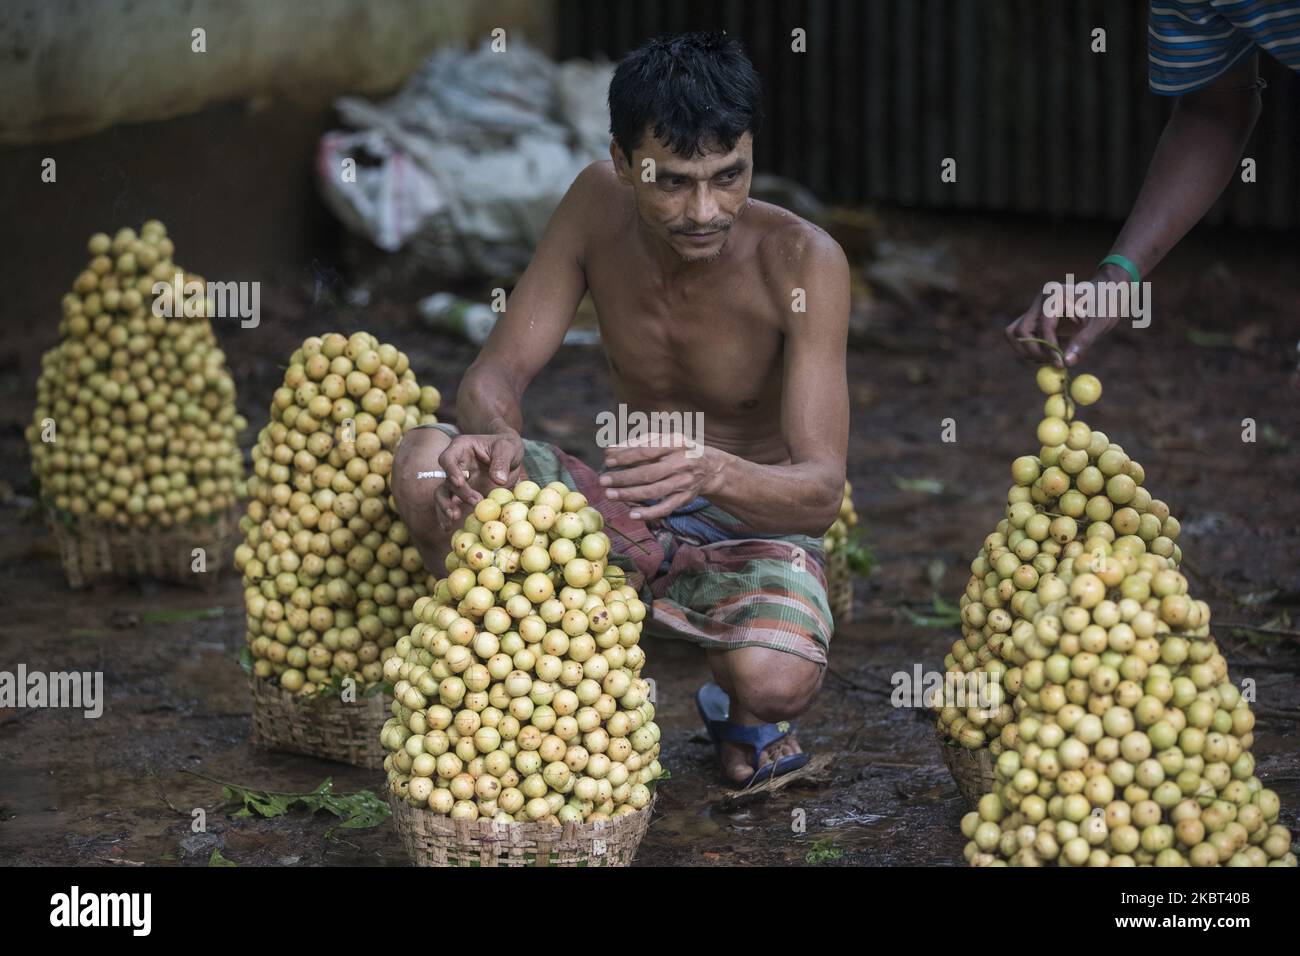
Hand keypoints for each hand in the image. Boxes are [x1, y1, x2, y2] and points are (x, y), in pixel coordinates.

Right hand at [433, 431, 523, 529]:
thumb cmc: (506, 446)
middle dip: (458, 493)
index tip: (460, 482)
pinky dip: (447, 516)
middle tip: (475, 502)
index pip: (448, 458)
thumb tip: (499, 480)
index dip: (451, 470)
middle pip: (447, 480)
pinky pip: (450, 505)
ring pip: (443, 494)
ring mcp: (457, 481)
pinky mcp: (461, 495)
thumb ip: (502, 461)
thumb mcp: (508, 448)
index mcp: (461, 448)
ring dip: (446, 507)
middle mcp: (455, 465)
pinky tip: (448, 527)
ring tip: (453, 518)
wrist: (508, 456)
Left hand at [599, 432, 726, 521]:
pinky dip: (649, 513)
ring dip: (630, 495)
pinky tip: (632, 514)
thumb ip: (637, 443)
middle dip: (623, 478)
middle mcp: (681, 463)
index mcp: (675, 443)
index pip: (646, 451)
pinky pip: (666, 508)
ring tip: (610, 495)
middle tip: (603, 481)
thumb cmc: (678, 450)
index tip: (608, 461)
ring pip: (654, 491)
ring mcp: (683, 482)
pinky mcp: (684, 498)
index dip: (626, 456)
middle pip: (648, 473)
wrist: (710, 467)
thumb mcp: (664, 439)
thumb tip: (609, 450)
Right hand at [1005, 267, 1126, 366]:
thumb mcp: (1099, 323)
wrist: (1106, 293)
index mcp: (1055, 296)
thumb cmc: (1106, 304)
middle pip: (1020, 332)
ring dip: (1028, 351)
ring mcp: (1035, 309)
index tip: (1060, 364)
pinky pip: (1022, 337)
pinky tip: (1052, 350)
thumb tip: (1066, 363)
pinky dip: (1032, 348)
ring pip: (1014, 334)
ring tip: (1051, 357)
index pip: (1043, 327)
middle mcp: (1040, 301)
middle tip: (1054, 363)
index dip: (1049, 348)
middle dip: (1034, 352)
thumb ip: (1082, 343)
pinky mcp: (1035, 318)